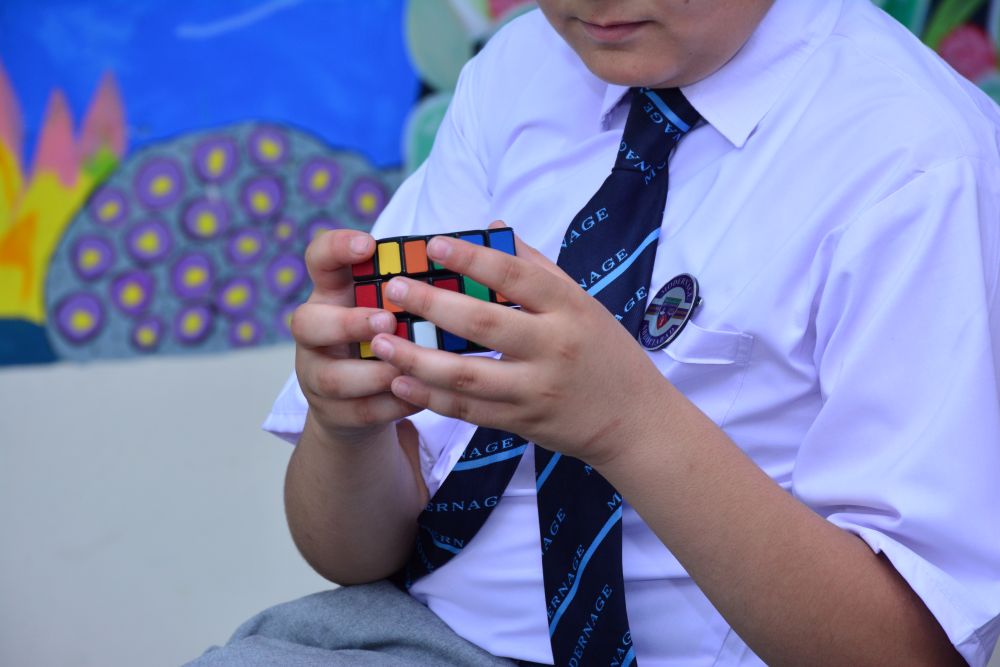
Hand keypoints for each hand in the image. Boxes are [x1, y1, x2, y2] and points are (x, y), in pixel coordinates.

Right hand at [292, 230, 420, 442]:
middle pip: (307, 322)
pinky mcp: (332, 412)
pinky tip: (419, 398)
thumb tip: (496, 229)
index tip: (369, 245)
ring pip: (330, 376)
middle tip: (387, 319)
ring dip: (372, 372)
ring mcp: (318, 373)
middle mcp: (317, 330)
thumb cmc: (397, 331)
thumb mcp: (406, 299)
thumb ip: (434, 271)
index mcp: (335, 292)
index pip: (320, 258)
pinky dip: (390, 405)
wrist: (366, 396)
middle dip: (348, 322)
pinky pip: (358, 411)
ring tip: (408, 368)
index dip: (338, 248)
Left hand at [368, 225, 672, 464]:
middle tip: (394, 289)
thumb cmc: (605, 351)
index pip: (516, 275)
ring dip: (418, 358)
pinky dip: (431, 397)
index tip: (433, 245)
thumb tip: (492, 228)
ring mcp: (536, 389)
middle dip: (431, 305)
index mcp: (570, 308)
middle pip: (483, 323)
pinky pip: (469, 410)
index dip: (472, 258)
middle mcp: (553, 347)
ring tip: (382, 342)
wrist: (633, 420)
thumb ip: (536, 266)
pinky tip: (399, 381)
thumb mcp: (582, 303)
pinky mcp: (522, 422)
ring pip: (467, 373)